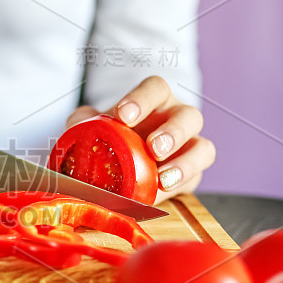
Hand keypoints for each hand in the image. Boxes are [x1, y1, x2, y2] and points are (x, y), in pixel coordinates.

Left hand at [66, 76, 214, 204]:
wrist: (122, 161)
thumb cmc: (111, 135)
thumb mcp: (92, 124)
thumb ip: (83, 121)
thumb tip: (79, 127)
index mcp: (155, 100)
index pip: (155, 89)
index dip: (142, 100)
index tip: (124, 117)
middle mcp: (177, 119)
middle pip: (189, 116)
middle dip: (173, 132)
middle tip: (154, 148)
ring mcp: (189, 147)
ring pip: (203, 148)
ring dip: (185, 164)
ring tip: (163, 178)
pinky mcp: (191, 175)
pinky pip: (195, 179)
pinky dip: (179, 187)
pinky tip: (160, 194)